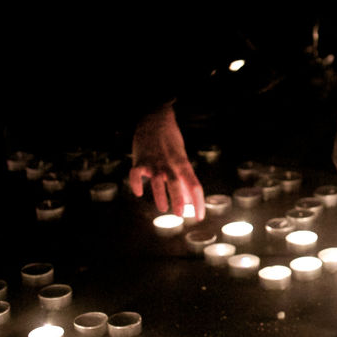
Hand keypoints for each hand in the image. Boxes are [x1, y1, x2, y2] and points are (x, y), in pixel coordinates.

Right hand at [128, 103, 205, 218]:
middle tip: (182, 215)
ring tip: (163, 209)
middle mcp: (170, 164)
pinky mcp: (140, 160)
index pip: (194, 185)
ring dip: (160, 195)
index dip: (198, 202)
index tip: (200, 216)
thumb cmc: (170, 141)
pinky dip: (136, 184)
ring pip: (157, 180)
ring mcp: (154, 162)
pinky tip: (138, 193)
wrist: (154, 120)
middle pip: (177, 183)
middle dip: (179, 200)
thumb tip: (188, 200)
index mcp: (182, 164)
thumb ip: (183, 178)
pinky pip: (136, 174)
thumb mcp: (181, 158)